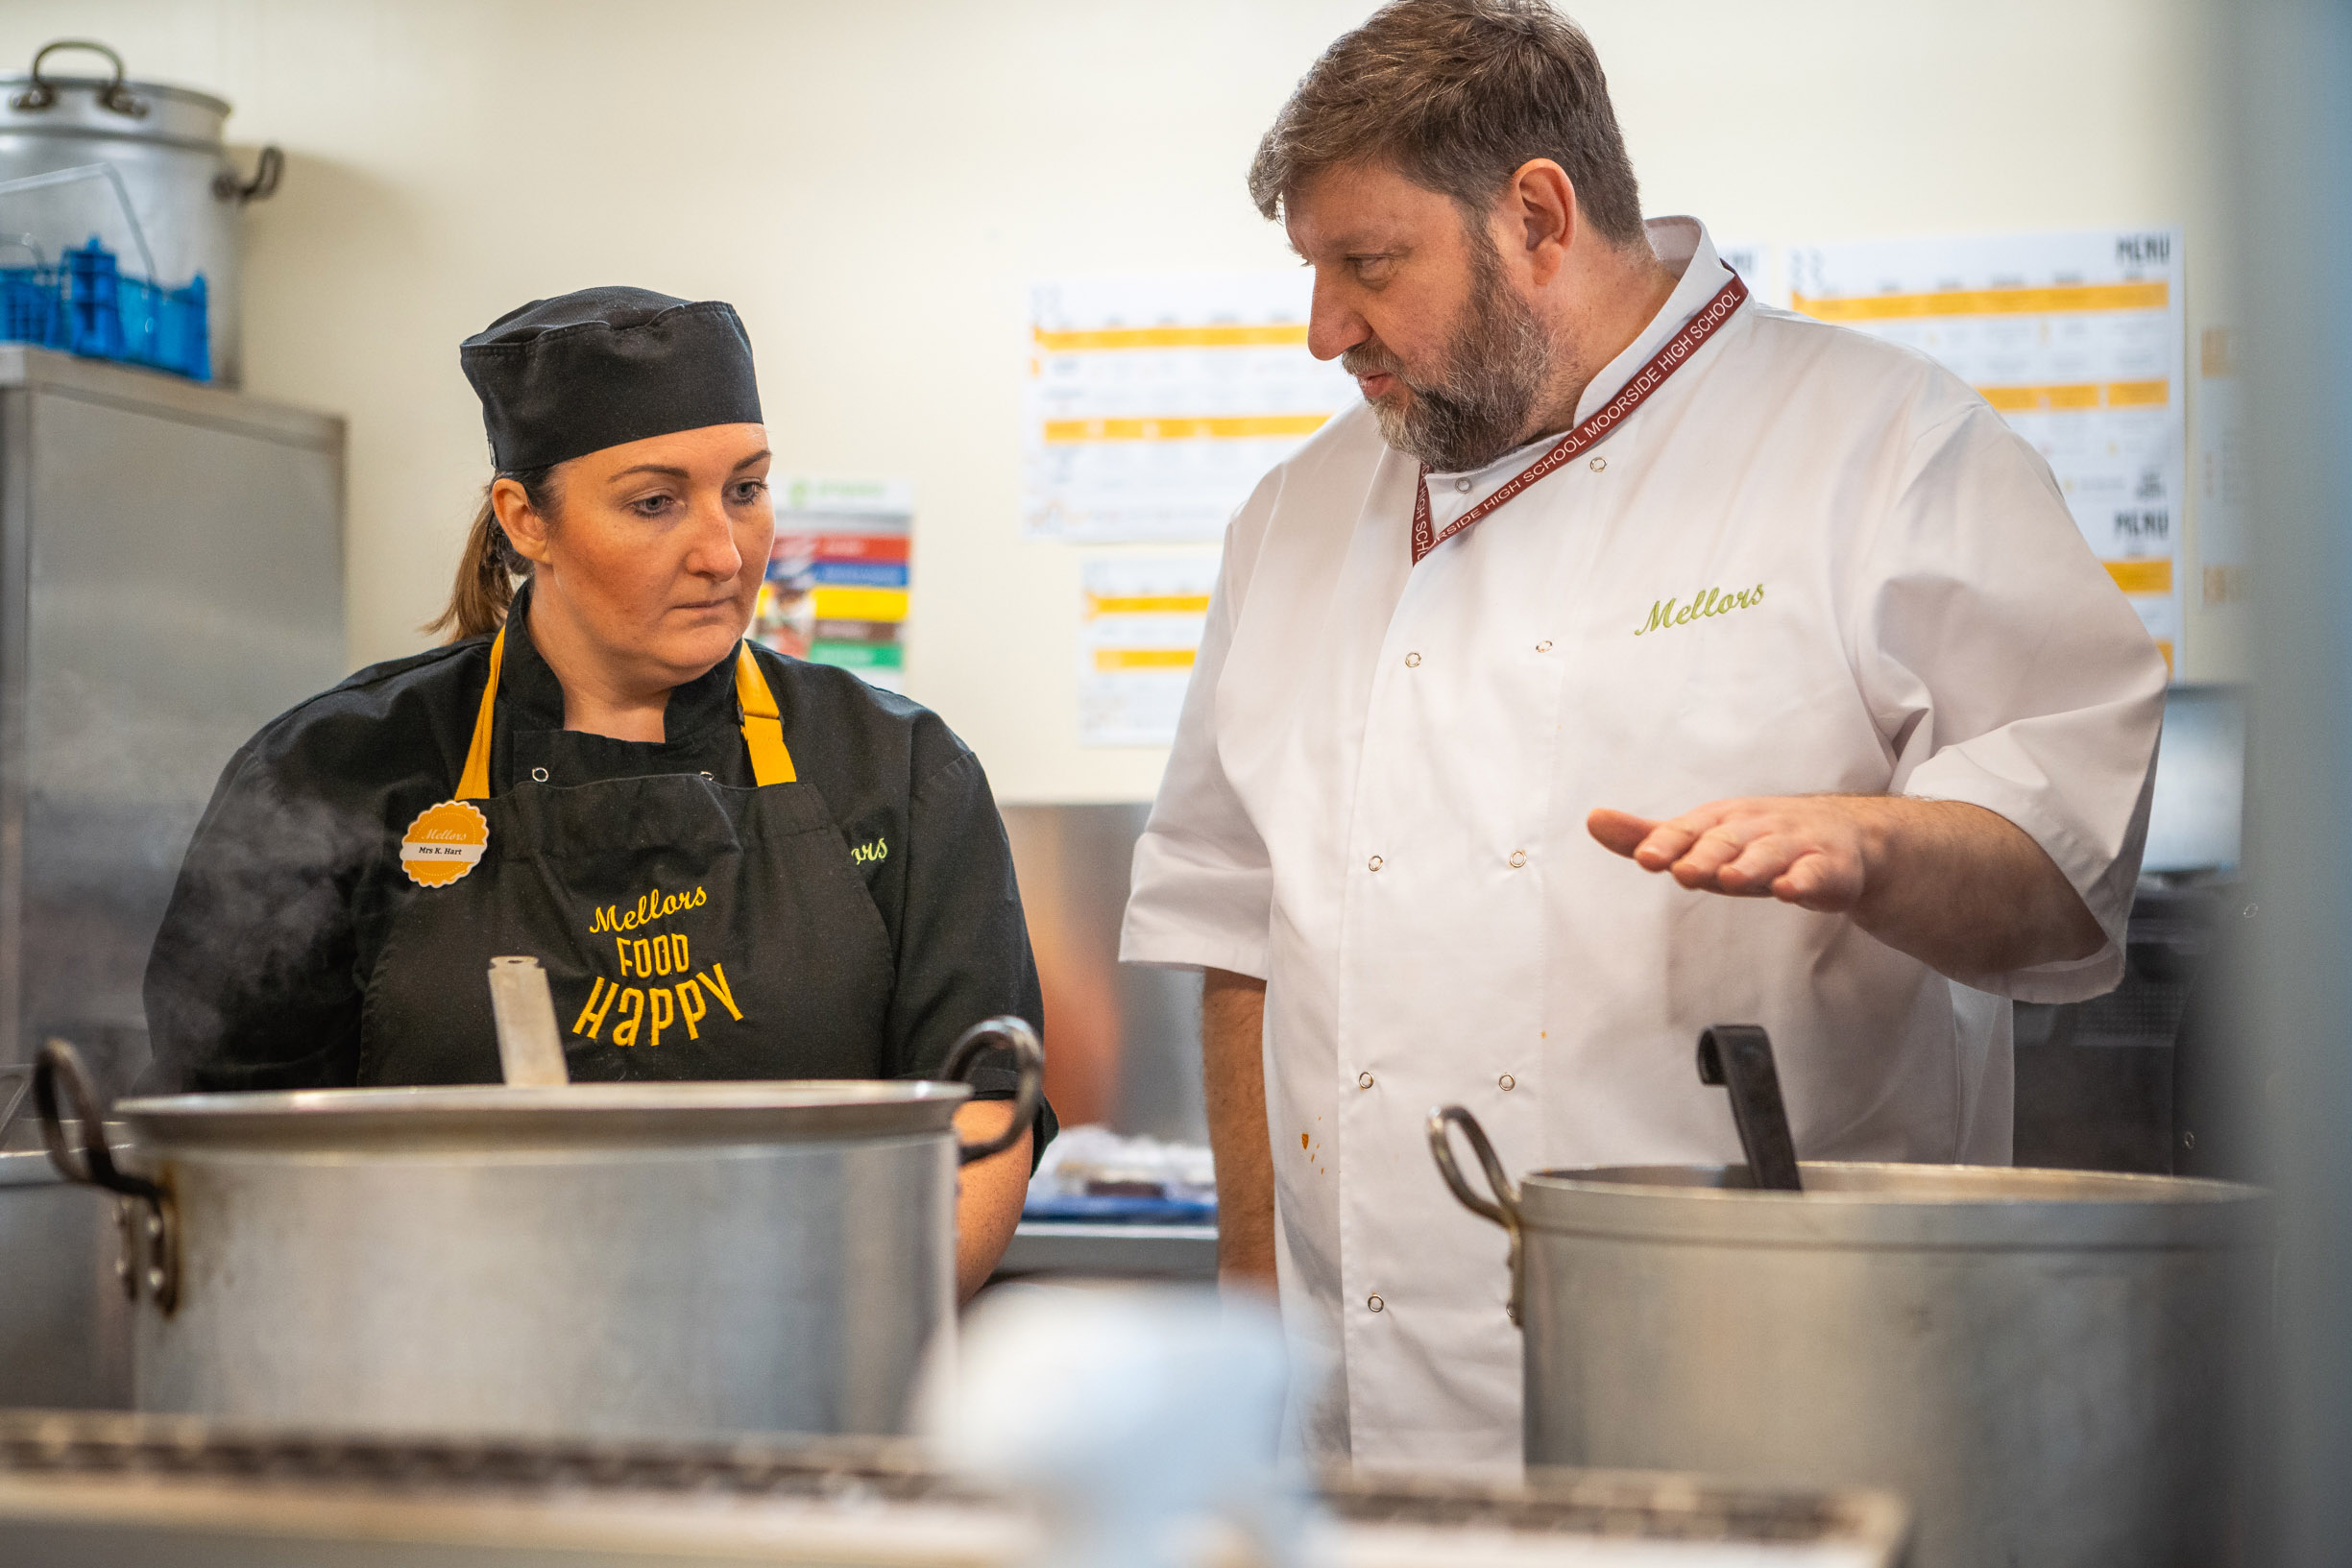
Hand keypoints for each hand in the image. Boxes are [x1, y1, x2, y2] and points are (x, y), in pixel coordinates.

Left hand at [1586, 798, 1878, 911]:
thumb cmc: (1758, 840)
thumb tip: (1593, 820)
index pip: (1688, 830)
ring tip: (1730, 878)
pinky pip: (1816, 873)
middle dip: (1705, 855)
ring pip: (1770, 854)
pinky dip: (1803, 880)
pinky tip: (1788, 889)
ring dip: (1751, 864)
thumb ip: (1651, 835)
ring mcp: (1794, 844)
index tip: (1644, 857)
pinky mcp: (1829, 867)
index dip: (1667, 843)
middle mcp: (1755, 827)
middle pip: (1727, 840)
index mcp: (1721, 820)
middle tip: (1683, 871)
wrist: (1843, 837)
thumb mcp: (1705, 837)